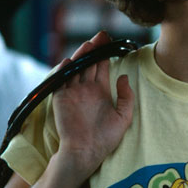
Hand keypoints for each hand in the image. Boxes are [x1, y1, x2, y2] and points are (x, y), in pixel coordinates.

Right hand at [52, 31, 134, 177]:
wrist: (85, 153)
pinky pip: (61, 82)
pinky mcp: (61, 100)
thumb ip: (126, 96)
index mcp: (100, 91)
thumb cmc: (106, 139)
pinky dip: (64, 71)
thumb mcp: (123, 117)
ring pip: (76, 69)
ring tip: (89, 44)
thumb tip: (124, 77)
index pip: (102, 67)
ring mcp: (72, 93)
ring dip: (81, 56)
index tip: (110, 41)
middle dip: (94, 49)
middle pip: (89, 63)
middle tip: (101, 35)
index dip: (105, 54)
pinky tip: (68, 62)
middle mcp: (86, 89)